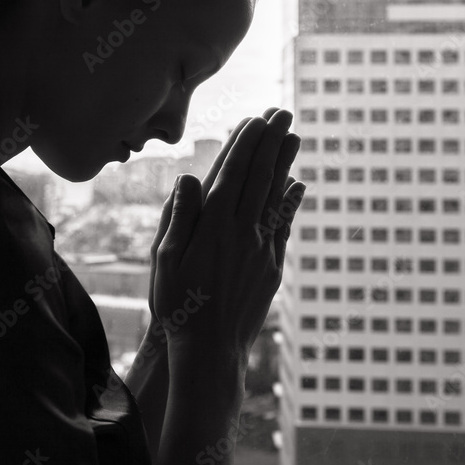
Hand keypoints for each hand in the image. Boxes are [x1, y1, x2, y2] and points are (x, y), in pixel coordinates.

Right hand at [149, 108, 304, 359]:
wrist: (210, 352)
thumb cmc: (177, 306)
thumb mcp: (166, 260)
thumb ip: (180, 217)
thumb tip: (190, 177)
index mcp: (213, 227)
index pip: (233, 174)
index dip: (246, 144)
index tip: (255, 118)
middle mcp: (242, 233)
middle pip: (260, 177)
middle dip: (272, 142)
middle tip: (283, 112)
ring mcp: (261, 250)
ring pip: (277, 196)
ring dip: (286, 163)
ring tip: (294, 136)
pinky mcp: (272, 267)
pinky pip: (284, 225)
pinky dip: (291, 201)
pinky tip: (298, 184)